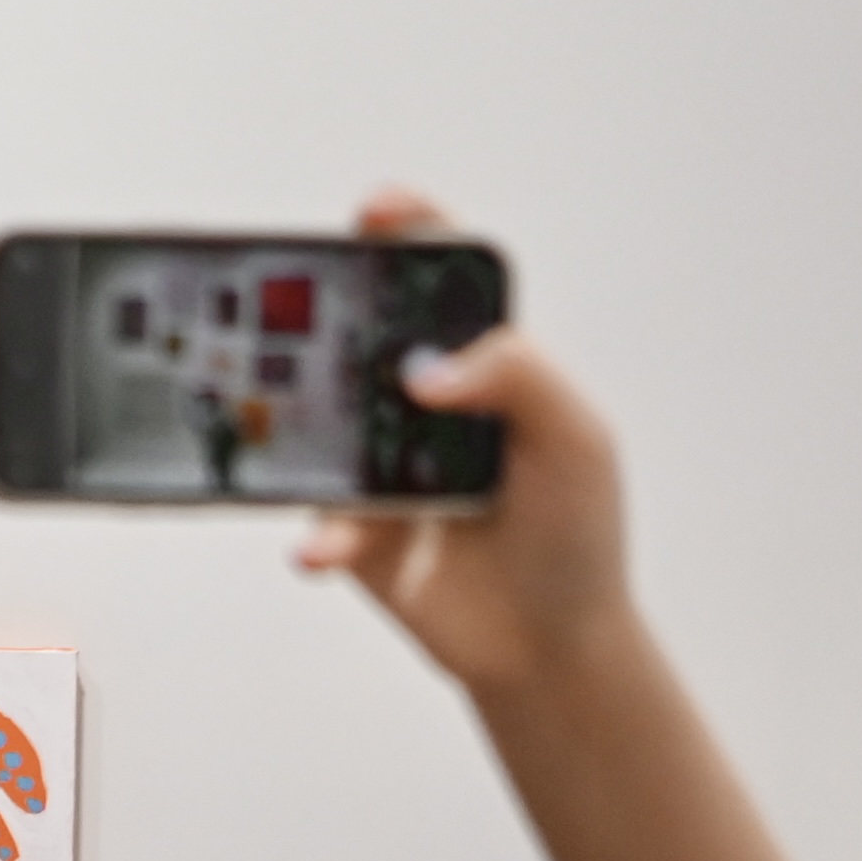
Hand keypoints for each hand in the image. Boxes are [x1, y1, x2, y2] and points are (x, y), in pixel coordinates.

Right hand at [292, 193, 632, 704]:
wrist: (549, 649)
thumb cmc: (577, 537)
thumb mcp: (577, 441)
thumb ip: (519, 377)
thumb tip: (427, 368)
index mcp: (481, 367)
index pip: (439, 280)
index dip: (408, 232)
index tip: (377, 212)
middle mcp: (418, 405)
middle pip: (354, 333)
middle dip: (314, 311)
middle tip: (284, 306)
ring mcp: (376, 462)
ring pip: (312, 420)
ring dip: (293, 425)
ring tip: (299, 441)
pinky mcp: (349, 526)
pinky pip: (311, 516)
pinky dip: (317, 533)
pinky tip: (328, 548)